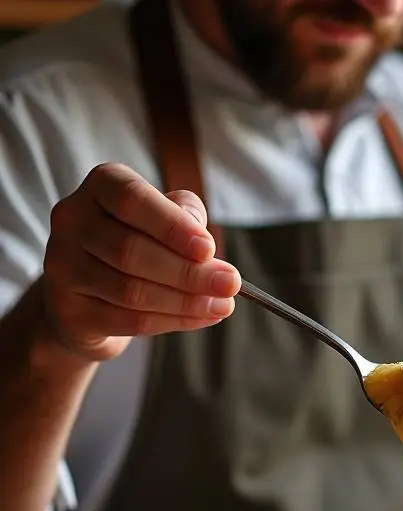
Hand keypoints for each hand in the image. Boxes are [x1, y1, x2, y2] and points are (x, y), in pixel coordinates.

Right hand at [41, 163, 239, 360]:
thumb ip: (187, 218)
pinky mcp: (70, 309)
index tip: (209, 249)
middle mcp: (72, 220)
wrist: (92, 292)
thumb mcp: (166, 219)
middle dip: (189, 272)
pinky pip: (129, 320)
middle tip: (230, 284)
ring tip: (222, 305)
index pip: (132, 199)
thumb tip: (207, 248)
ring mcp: (63, 266)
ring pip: (131, 290)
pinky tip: (202, 318)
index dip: (172, 225)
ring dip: (186, 301)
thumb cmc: (140, 243)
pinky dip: (173, 321)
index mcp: (101, 187)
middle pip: (131, 250)